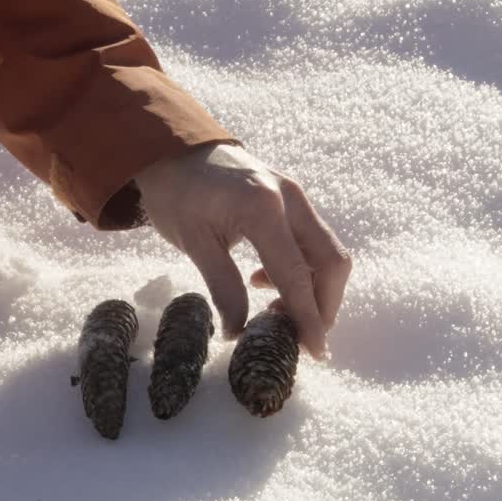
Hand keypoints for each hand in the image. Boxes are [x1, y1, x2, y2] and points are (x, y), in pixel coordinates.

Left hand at [134, 143, 350, 358]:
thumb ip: (223, 287)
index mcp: (263, 208)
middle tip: (299, 337)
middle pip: (330, 261)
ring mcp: (295, 194)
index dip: (309, 317)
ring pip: (326, 250)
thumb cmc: (176, 193)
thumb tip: (239, 332)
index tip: (316, 351)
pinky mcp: (292, 196)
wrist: (171, 149)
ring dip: (314, 288)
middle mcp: (290, 198)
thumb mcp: (193, 243)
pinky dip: (302, 268)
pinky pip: (312, 239)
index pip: (297, 274)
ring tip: (277, 312)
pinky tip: (266, 281)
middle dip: (324, 305)